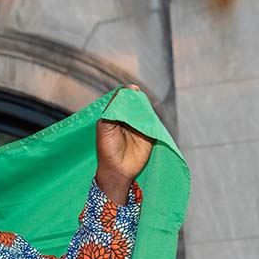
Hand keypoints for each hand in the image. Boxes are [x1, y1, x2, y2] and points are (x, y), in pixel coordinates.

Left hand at [94, 85, 154, 204]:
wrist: (118, 169)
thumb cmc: (107, 149)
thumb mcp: (105, 128)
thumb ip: (113, 112)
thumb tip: (123, 95)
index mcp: (114, 116)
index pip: (121, 100)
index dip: (126, 93)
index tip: (132, 89)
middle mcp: (126, 119)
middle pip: (134, 104)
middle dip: (136, 98)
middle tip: (138, 94)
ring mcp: (138, 126)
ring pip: (144, 111)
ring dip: (145, 107)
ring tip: (142, 106)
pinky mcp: (149, 133)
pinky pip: (153, 122)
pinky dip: (153, 117)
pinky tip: (150, 114)